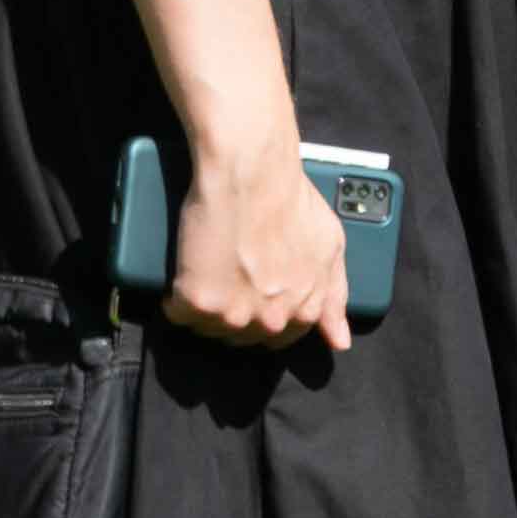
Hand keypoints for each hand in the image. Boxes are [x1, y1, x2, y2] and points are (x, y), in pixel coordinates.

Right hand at [159, 136, 356, 354]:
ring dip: (205, 308)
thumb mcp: (330, 247)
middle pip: (242, 337)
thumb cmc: (292, 203)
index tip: (252, 299)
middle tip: (227, 278)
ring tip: (208, 270)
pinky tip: (187, 271)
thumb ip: (335, 297)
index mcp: (303, 310)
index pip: (279, 339)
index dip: (264, 318)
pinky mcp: (196, 302)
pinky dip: (176, 297)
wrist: (252, 175)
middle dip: (235, 313)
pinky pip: (177, 313)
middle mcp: (269, 320)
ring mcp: (231, 315)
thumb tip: (339, 342)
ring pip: (209, 329)